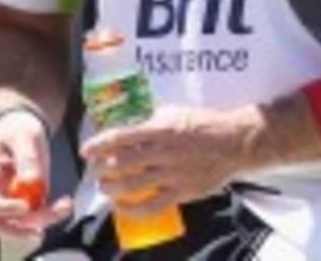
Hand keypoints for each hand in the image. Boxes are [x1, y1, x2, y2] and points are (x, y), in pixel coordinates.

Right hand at [0, 108, 73, 239]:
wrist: (23, 127)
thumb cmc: (17, 129)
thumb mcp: (22, 135)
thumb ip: (26, 156)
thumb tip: (30, 182)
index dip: (3, 209)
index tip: (24, 206)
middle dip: (19, 230)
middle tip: (40, 229)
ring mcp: (12, 200)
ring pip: (21, 224)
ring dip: (42, 222)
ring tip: (64, 208)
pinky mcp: (30, 200)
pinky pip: (38, 215)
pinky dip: (52, 214)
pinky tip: (66, 205)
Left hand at [81, 104, 253, 216]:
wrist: (233, 142)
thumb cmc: (203, 124)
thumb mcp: (174, 112)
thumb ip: (151, 120)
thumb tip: (131, 128)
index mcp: (160, 129)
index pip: (121, 137)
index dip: (99, 144)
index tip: (87, 150)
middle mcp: (163, 151)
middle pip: (121, 163)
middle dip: (102, 168)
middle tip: (95, 170)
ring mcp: (172, 174)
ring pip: (132, 185)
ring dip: (112, 188)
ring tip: (104, 187)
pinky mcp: (181, 192)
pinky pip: (151, 206)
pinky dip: (132, 209)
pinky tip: (122, 207)